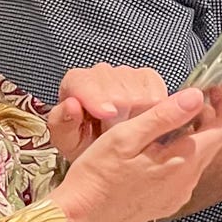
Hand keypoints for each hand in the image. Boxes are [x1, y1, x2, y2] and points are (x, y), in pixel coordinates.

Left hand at [47, 64, 173, 161]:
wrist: (102, 148)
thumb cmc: (83, 142)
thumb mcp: (66, 140)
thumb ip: (62, 123)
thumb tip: (71, 106)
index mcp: (76, 82)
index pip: (87, 83)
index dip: (98, 98)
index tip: (107, 114)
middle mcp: (101, 73)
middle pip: (118, 93)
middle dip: (119, 119)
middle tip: (114, 134)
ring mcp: (127, 73)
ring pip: (141, 95)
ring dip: (138, 117)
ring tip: (126, 129)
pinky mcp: (149, 78)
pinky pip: (159, 94)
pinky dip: (154, 111)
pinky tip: (140, 119)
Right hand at [49, 88, 221, 221]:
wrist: (78, 220)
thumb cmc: (96, 176)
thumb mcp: (125, 138)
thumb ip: (164, 116)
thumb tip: (197, 96)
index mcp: (183, 161)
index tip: (212, 89)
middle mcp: (188, 180)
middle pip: (214, 142)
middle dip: (207, 117)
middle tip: (183, 100)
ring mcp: (179, 194)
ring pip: (199, 157)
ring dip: (191, 136)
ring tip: (163, 122)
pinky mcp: (167, 202)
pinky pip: (184, 173)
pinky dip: (178, 155)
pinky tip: (153, 149)